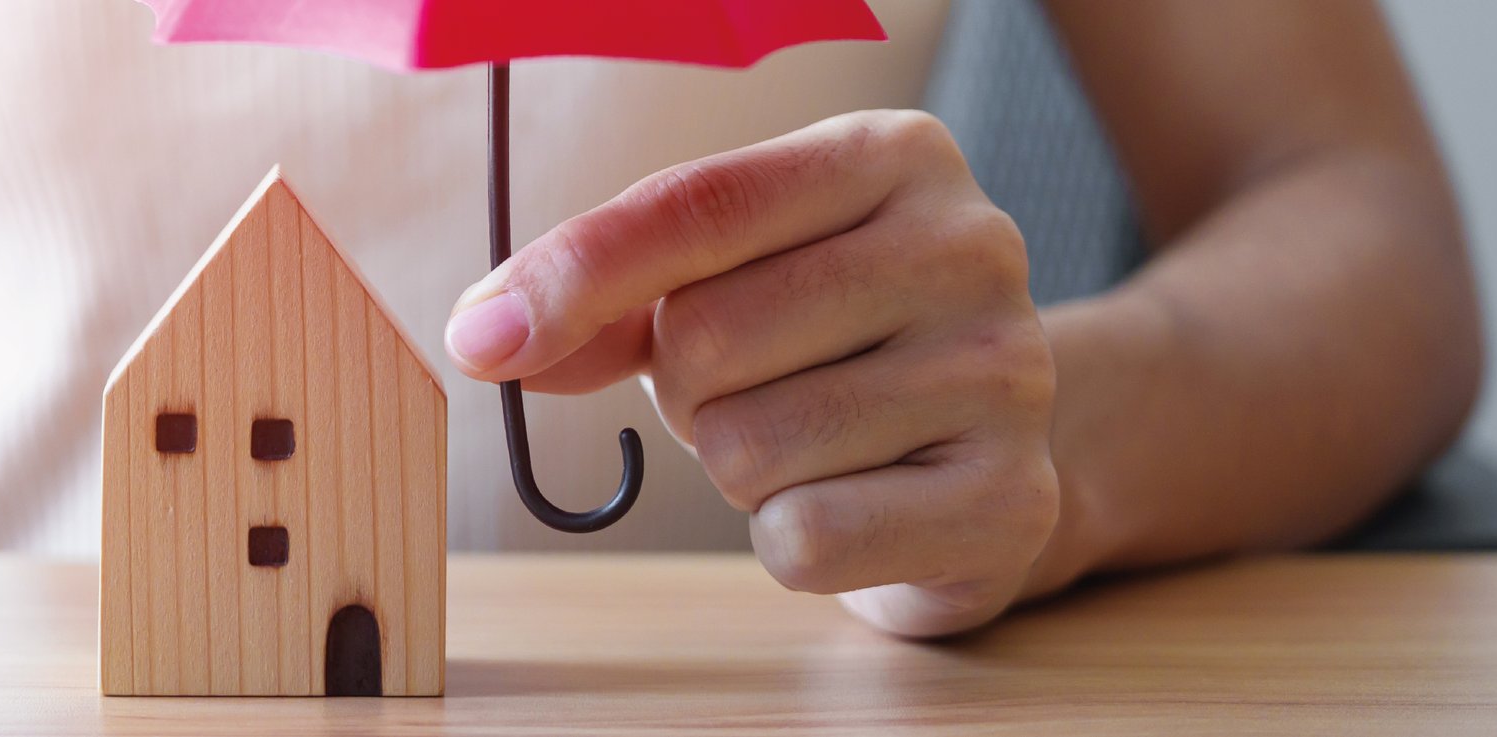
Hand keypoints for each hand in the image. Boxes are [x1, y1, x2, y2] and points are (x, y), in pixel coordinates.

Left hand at [446, 110, 1064, 636]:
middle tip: (756, 389)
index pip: (697, 205)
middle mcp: (969, 246)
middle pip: (707, 335)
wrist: (984, 462)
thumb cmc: (828, 353)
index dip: (574, 275)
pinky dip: (790, 541)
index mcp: (892, 156)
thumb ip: (606, 297)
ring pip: (746, 445)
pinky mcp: (1013, 501)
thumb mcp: (724, 285)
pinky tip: (854, 506)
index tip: (482, 337)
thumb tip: (487, 334)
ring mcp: (1006, 374)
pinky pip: (803, 537)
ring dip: (738, 466)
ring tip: (813, 445)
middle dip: (687, 389)